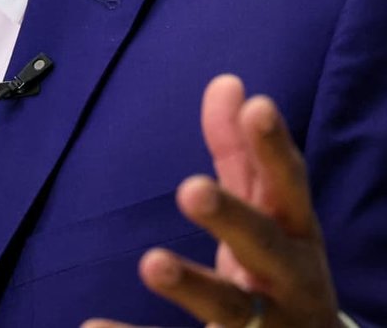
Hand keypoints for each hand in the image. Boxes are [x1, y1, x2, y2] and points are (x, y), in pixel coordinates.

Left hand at [82, 74, 338, 327]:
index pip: (289, 185)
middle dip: (232, 219)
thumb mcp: (269, 215)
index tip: (259, 107)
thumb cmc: (281, 271)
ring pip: (230, 307)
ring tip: (151, 262)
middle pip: (264, 247)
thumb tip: (228, 82)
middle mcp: (287, 280)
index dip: (276, 148)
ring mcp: (265, 325)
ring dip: (192, 284)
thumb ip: (245, 154)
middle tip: (191, 189)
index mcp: (295, 234)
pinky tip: (91, 325)